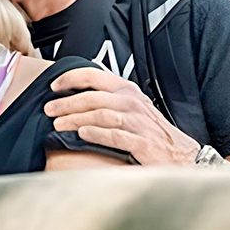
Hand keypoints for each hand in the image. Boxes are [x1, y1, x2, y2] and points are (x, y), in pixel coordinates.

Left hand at [44, 67, 199, 165]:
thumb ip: (108, 100)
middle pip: (92, 97)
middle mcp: (132, 103)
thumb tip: (74, 98)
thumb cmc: (151, 131)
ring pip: (99, 115)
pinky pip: (114, 135)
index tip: (53, 86)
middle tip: (48, 109)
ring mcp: (138, 122)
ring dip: (75, 119)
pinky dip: (95, 134)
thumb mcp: (132, 108)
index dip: (71, 78)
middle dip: (66, 102)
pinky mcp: (142, 142)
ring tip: (57, 124)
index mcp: (128, 91)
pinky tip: (80, 135)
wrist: (180, 154)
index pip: (95, 76)